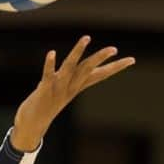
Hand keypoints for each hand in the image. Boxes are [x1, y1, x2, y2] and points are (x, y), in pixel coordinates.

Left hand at [11, 38, 134, 151]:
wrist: (32, 126)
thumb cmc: (47, 106)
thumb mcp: (64, 91)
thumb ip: (74, 79)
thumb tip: (85, 68)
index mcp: (77, 87)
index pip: (100, 75)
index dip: (116, 67)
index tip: (132, 60)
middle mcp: (70, 87)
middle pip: (88, 69)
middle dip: (100, 58)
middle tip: (113, 49)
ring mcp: (58, 89)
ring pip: (70, 68)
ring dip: (78, 52)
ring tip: (86, 37)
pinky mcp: (43, 90)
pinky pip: (47, 75)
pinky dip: (49, 64)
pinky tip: (52, 52)